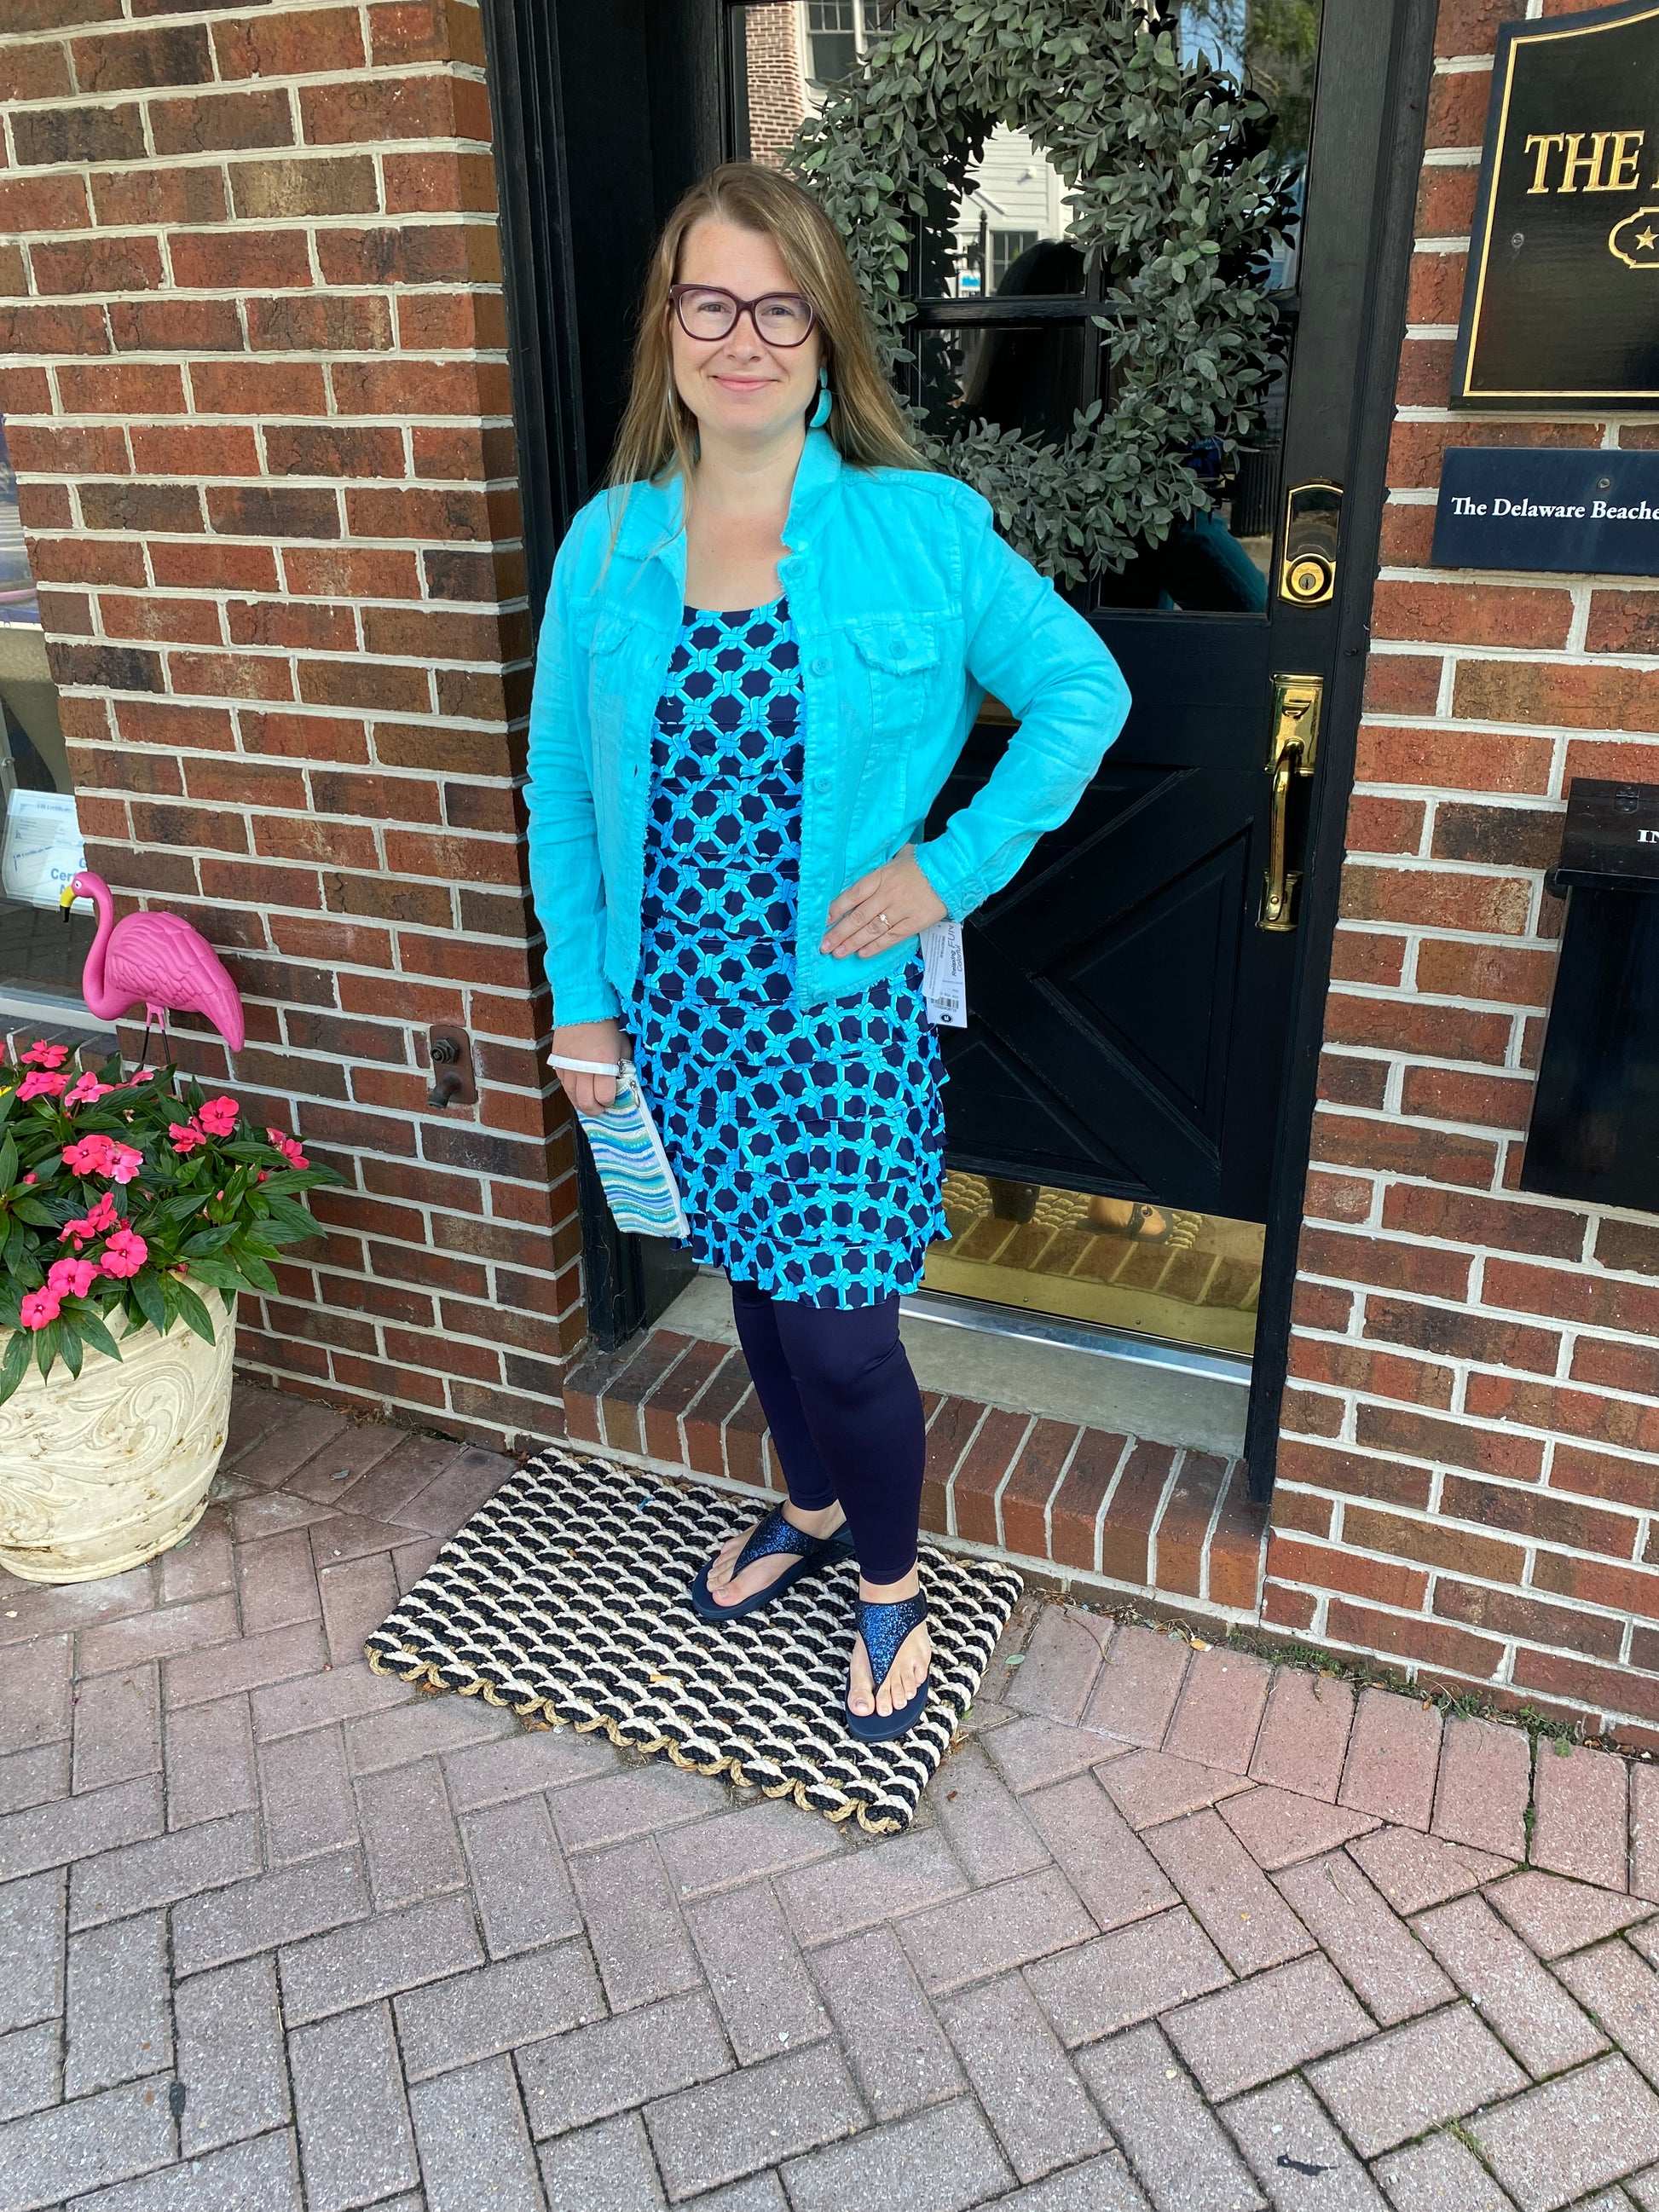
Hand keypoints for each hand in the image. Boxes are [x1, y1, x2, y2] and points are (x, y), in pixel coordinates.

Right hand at [551, 1018, 629, 1112]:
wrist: (582, 1007)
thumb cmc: (606, 1026)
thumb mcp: (623, 1046)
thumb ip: (623, 1068)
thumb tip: (622, 1085)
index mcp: (602, 1062)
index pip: (604, 1096)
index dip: (610, 1101)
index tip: (613, 1098)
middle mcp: (582, 1067)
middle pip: (585, 1102)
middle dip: (596, 1109)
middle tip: (602, 1107)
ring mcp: (567, 1066)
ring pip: (571, 1096)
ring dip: (582, 1102)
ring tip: (591, 1099)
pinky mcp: (557, 1063)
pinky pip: (563, 1084)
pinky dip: (572, 1090)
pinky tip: (580, 1086)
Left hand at [820, 844, 947, 960]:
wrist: (952, 871)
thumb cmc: (924, 862)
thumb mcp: (899, 857)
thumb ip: (882, 869)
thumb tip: (868, 875)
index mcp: (880, 876)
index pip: (852, 895)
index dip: (836, 909)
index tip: (823, 921)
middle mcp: (887, 895)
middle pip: (858, 917)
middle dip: (839, 933)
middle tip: (824, 946)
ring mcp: (900, 910)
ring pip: (871, 930)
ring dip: (852, 943)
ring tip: (838, 953)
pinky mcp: (914, 923)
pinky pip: (891, 938)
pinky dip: (876, 946)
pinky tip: (863, 953)